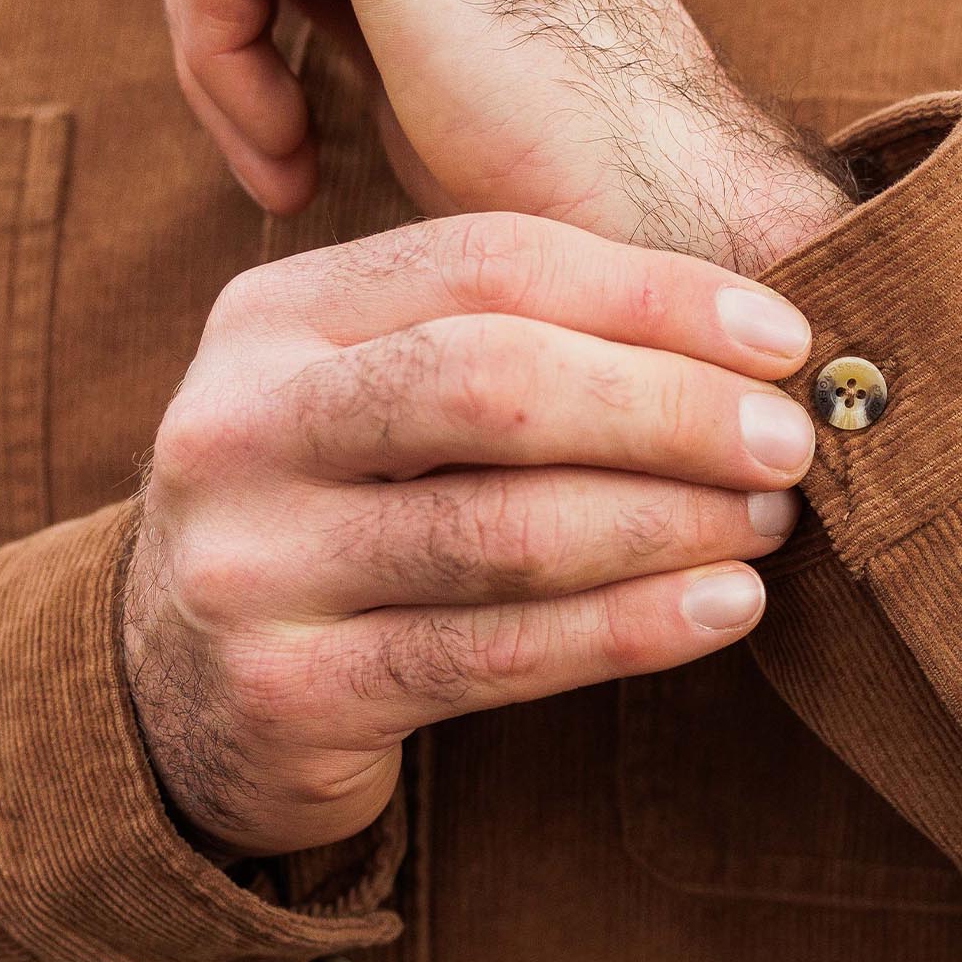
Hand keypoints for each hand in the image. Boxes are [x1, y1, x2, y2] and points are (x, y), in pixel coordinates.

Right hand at [122, 210, 817, 857]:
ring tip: (767, 525)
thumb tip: (750, 339)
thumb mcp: (370, 401)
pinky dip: (630, 628)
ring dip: (666, 523)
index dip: (650, 292)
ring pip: (501, 530)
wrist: (174, 699)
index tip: (781, 337)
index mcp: (274, 316)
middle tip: (787, 442)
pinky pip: (493, 655)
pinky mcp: (286, 692)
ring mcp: (249, 564)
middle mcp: (238, 424)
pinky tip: (724, 608)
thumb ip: (507, 346)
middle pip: (491, 382)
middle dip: (667, 407)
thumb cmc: (337, 518)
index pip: (486, 263)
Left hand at [159, 0, 852, 276]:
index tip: (296, 146)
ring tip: (292, 166)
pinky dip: (218, 65)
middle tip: (283, 162)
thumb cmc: (554, 167)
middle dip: (225, 29)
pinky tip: (294, 156)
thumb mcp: (421, 33)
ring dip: (218, 61)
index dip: (251, 13)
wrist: (657, 209)